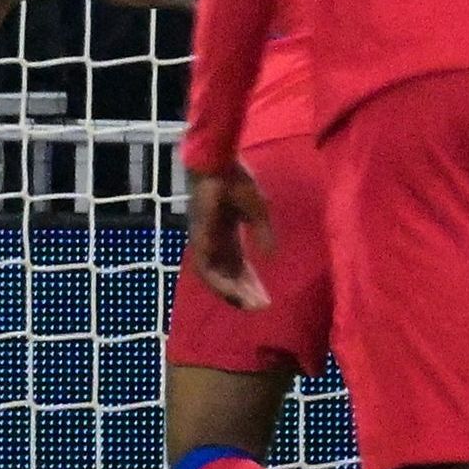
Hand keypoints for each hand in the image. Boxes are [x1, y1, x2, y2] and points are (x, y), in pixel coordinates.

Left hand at [188, 161, 273, 308]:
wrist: (217, 162)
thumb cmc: (236, 180)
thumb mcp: (257, 211)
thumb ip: (263, 233)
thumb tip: (270, 256)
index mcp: (228, 232)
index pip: (239, 264)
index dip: (251, 281)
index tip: (265, 297)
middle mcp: (215, 239)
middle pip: (229, 273)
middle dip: (244, 290)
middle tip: (260, 306)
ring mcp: (204, 238)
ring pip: (214, 275)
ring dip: (230, 291)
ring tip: (248, 304)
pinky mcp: (198, 236)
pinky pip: (205, 266)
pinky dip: (218, 281)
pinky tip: (233, 293)